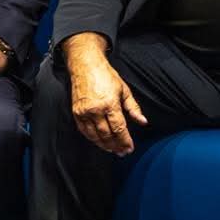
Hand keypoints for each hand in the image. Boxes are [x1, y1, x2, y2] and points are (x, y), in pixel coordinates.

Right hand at [64, 33, 146, 155]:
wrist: (86, 66)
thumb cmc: (107, 76)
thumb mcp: (125, 90)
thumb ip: (134, 108)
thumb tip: (143, 122)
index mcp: (110, 103)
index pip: (119, 129)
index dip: (125, 141)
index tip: (130, 148)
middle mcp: (95, 110)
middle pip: (107, 135)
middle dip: (116, 146)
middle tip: (123, 152)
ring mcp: (84, 113)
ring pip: (95, 136)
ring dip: (105, 145)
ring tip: (113, 150)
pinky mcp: (76, 114)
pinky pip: (85, 132)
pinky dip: (93, 139)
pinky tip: (100, 142)